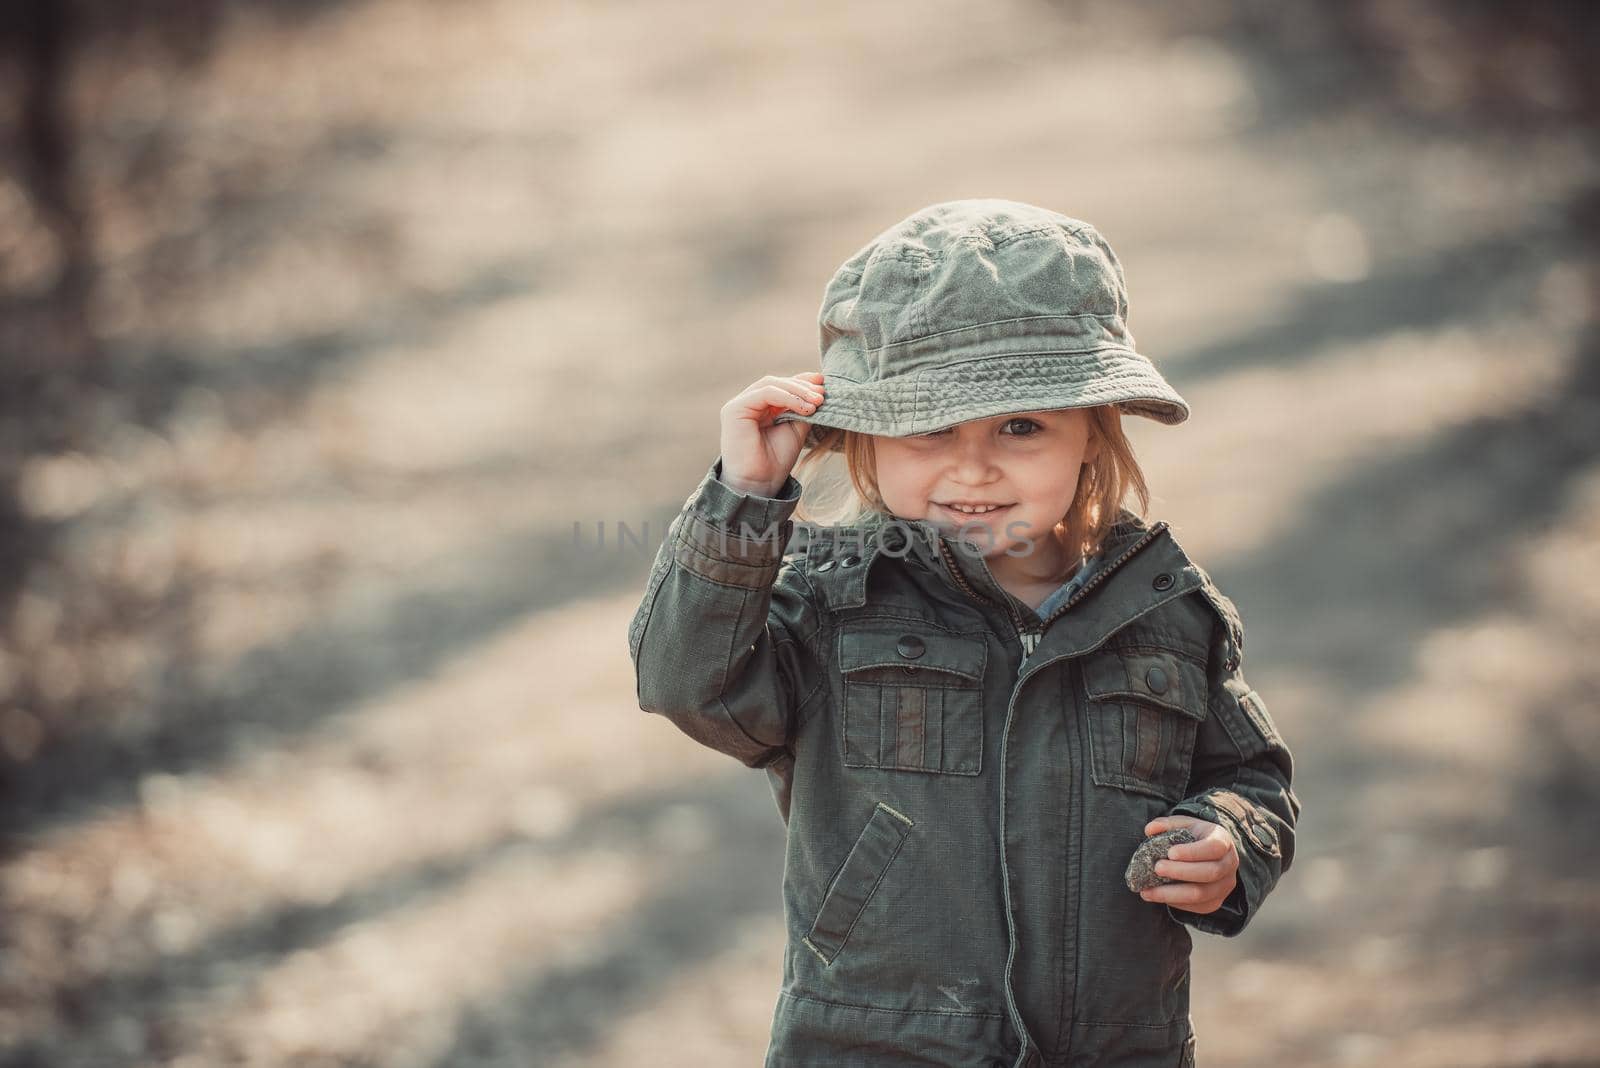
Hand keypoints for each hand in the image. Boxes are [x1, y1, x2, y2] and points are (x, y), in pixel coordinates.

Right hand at [719, 371, 825, 495]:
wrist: (760, 484)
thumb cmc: (776, 461)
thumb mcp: (796, 429)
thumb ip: (802, 408)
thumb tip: (818, 388)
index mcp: (760, 407)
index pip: (781, 386)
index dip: (802, 382)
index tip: (824, 385)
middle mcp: (747, 403)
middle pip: (777, 382)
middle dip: (802, 386)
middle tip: (823, 395)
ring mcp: (739, 405)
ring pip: (771, 384)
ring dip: (797, 391)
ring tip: (817, 402)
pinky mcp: (734, 409)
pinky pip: (765, 393)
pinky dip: (787, 397)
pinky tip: (804, 408)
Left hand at [1136, 815, 1238, 913]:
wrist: (1207, 853)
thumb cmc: (1193, 837)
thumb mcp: (1183, 824)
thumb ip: (1167, 824)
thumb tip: (1150, 830)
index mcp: (1223, 841)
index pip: (1213, 847)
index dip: (1193, 852)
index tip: (1170, 853)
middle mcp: (1229, 864)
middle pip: (1209, 873)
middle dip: (1180, 872)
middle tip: (1157, 868)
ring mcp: (1225, 885)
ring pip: (1201, 894)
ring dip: (1172, 894)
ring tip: (1148, 890)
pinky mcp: (1216, 901)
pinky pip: (1196, 906)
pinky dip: (1175, 903)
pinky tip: (1156, 896)